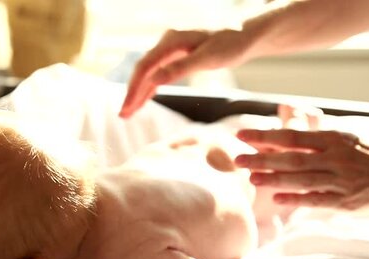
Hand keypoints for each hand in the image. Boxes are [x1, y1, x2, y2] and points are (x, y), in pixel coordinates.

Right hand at [119, 28, 252, 117]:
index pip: (145, 67)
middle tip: (122, 115)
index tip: (126, 109)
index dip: (133, 89)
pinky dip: (151, 87)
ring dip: (139, 92)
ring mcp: (172, 48)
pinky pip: (159, 72)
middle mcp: (167, 42)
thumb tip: (153, 80)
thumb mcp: (208, 58)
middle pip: (143, 70)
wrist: (246, 33)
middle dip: (132, 93)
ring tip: (128, 112)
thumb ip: (180, 68)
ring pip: (149, 72)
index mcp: (172, 40)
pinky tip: (144, 100)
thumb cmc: (231, 43)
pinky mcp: (178, 55)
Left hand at [234, 128, 368, 209]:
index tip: (241, 136)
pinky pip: (317, 200)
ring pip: (301, 180)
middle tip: (237, 159)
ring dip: (273, 179)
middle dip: (261, 159)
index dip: (265, 136)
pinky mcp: (345, 202)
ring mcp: (340, 181)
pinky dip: (296, 199)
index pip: (292, 137)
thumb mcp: (345, 137)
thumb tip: (284, 128)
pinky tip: (276, 199)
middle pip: (291, 158)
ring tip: (250, 178)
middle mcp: (334, 158)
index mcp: (333, 140)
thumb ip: (316, 136)